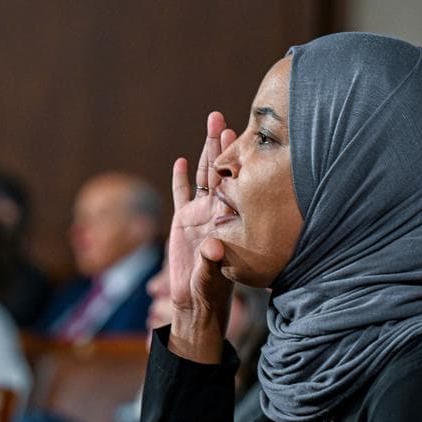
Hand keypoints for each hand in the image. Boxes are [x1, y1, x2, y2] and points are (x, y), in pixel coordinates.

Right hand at [167, 111, 237, 362]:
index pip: (231, 185)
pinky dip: (182, 178)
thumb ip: (211, 262)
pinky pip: (182, 194)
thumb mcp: (211, 278)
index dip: (233, 162)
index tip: (239, 139)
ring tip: (211, 122)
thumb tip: (212, 247)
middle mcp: (215, 212)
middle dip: (220, 145)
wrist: (194, 303)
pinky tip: (183, 160)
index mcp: (226, 220)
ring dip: (205, 151)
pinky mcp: (183, 222)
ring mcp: (199, 214)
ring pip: (203, 176)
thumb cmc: (209, 292)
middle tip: (224, 118)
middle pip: (218, 171)